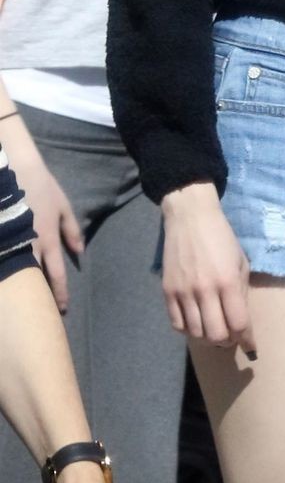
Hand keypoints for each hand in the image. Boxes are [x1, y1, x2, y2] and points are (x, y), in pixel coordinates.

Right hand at [19, 151, 83, 315]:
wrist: (14, 170)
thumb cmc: (41, 187)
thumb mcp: (63, 206)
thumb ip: (72, 231)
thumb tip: (80, 253)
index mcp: (48, 239)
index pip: (56, 273)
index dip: (60, 292)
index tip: (62, 308)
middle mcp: (29, 245)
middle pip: (35, 279)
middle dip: (39, 296)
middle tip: (41, 313)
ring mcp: (10, 241)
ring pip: (15, 272)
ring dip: (20, 287)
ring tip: (22, 304)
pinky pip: (0, 259)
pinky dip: (4, 272)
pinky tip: (6, 282)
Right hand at [160, 183, 255, 355]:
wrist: (190, 218)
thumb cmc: (222, 238)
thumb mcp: (241, 262)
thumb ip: (241, 292)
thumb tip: (242, 321)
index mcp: (228, 282)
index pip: (239, 323)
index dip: (247, 339)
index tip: (251, 346)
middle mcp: (204, 290)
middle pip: (216, 335)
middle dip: (228, 341)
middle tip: (232, 337)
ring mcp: (183, 292)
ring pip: (196, 333)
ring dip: (208, 338)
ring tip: (215, 331)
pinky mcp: (167, 292)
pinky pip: (177, 324)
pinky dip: (189, 330)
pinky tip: (197, 323)